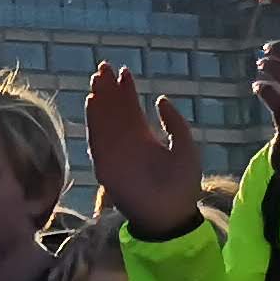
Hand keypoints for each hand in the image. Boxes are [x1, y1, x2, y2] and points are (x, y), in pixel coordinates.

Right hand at [84, 64, 203, 233]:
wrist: (171, 215)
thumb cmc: (182, 184)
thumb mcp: (186, 148)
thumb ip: (175, 124)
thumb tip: (160, 99)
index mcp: (145, 139)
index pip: (131, 109)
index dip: (127, 90)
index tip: (123, 70)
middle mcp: (126, 143)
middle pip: (113, 110)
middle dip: (108, 88)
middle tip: (103, 66)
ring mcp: (115, 153)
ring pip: (104, 120)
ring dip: (99, 100)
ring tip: (96, 79)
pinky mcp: (105, 164)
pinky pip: (97, 139)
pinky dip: (94, 120)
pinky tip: (93, 102)